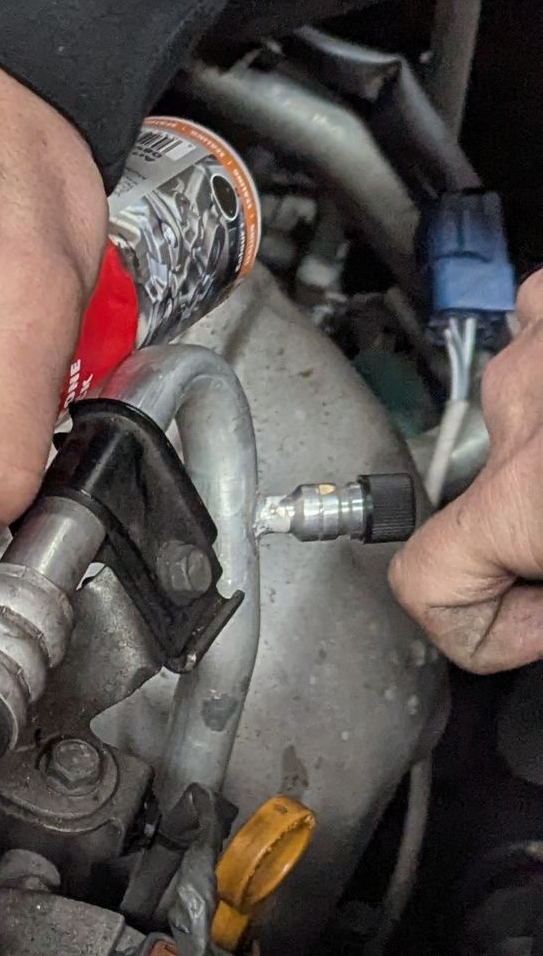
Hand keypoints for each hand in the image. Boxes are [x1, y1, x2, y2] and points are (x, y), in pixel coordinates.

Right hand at [393, 271, 542, 668]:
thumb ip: (539, 608)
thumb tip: (529, 615)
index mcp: (523, 494)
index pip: (423, 582)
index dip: (479, 633)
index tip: (533, 630)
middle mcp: (517, 410)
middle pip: (468, 496)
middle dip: (519, 535)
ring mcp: (541, 346)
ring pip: (499, 403)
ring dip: (531, 448)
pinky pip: (529, 321)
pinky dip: (538, 357)